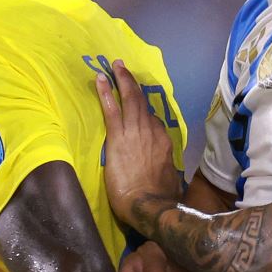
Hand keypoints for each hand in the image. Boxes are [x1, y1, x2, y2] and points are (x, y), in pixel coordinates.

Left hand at [94, 60, 180, 232]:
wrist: (149, 205)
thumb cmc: (160, 199)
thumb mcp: (170, 181)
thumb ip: (166, 171)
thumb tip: (167, 175)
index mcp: (164, 143)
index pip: (155, 122)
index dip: (145, 111)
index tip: (138, 104)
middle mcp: (152, 132)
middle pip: (143, 103)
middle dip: (132, 84)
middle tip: (124, 68)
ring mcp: (136, 132)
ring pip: (130, 100)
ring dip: (122, 80)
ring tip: (115, 66)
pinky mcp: (119, 137)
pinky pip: (112, 110)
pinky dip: (107, 93)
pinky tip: (101, 79)